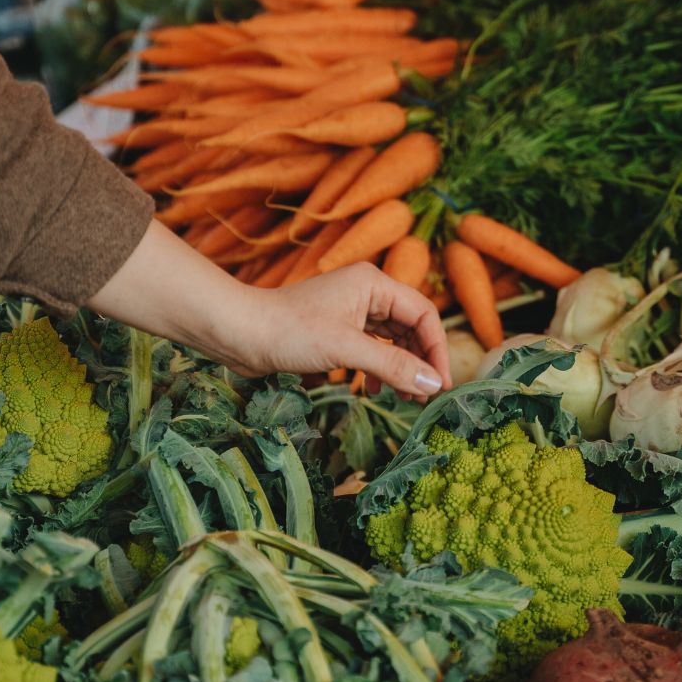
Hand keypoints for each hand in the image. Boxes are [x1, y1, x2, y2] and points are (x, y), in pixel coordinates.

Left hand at [221, 265, 450, 398]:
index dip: (437, 350)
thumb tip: (432, 384)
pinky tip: (373, 391)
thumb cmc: (290, 331)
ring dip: (400, 369)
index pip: (423, 314)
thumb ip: (394, 366)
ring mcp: (350, 310)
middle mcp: (366, 292)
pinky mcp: (336, 329)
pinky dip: (378, 369)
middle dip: (420, 362)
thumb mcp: (347, 350)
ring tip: (406, 398)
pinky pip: (371, 348)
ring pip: (391, 340)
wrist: (240, 333)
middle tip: (425, 397)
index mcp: (373, 283)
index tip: (440, 383)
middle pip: (411, 327)